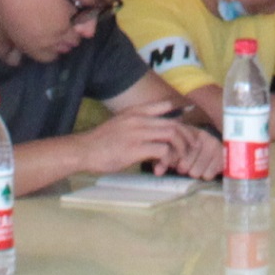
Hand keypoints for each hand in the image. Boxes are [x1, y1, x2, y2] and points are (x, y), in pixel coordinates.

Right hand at [85, 104, 214, 178]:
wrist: (84, 150)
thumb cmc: (103, 141)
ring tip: (178, 161)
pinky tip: (162, 167)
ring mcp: (137, 133)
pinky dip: (167, 160)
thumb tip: (159, 127)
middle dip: (187, 139)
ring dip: (179, 150)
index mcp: (136, 112)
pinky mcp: (135, 149)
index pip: (167, 107)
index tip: (187, 132)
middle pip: (175, 124)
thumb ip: (140, 121)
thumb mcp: (122, 123)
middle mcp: (139, 119)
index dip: (182, 120)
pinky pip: (162, 151)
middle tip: (190, 151)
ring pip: (172, 135)